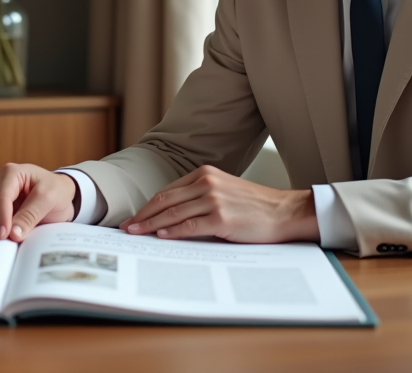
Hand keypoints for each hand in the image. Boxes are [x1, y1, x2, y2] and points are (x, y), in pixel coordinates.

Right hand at [0, 163, 77, 241]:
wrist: (62, 196)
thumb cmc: (56, 191)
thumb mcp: (49, 199)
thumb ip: (30, 215)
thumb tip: (13, 234)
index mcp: (10, 173)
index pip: (0, 198)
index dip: (2, 218)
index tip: (6, 235)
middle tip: (13, 237)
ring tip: (16, 234)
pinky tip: (12, 233)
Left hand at [119, 166, 318, 243]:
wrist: (284, 211)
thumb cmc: (255, 205)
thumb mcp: (224, 191)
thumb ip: (199, 197)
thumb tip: (170, 216)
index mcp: (204, 174)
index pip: (167, 191)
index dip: (148, 205)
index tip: (135, 217)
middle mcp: (206, 183)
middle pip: (164, 201)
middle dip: (143, 215)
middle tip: (127, 227)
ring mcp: (213, 199)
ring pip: (172, 214)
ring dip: (150, 225)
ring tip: (136, 234)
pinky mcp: (221, 218)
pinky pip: (189, 226)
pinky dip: (172, 232)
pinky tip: (160, 236)